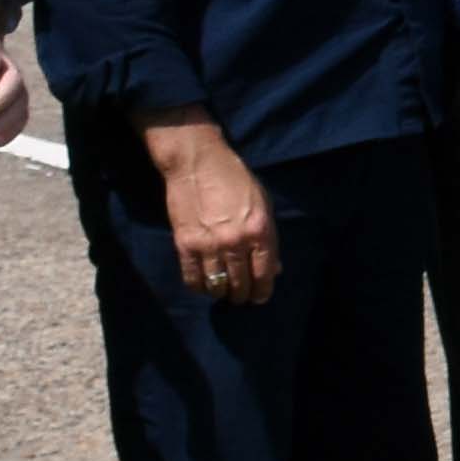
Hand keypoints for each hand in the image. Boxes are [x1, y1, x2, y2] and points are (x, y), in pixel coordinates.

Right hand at [144, 116, 280, 304]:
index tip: (260, 297)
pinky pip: (192, 278)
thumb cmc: (236, 180)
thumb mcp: (263, 204)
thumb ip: (269, 238)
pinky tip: (205, 285)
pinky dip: (200, 287)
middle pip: (241, 284)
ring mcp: (209, 245)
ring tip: (224, 291)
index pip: (264, 274)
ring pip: (217, 285)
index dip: (263, 291)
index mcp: (260, 230)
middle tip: (241, 296)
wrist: (198, 163)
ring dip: (222, 293)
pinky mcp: (185, 244)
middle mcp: (236, 241)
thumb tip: (274, 268)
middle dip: (243, 295)